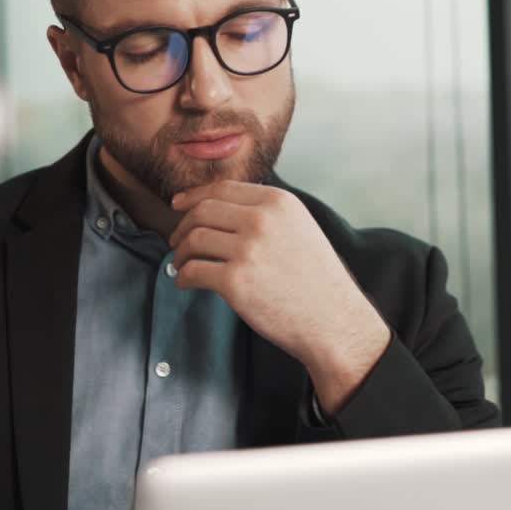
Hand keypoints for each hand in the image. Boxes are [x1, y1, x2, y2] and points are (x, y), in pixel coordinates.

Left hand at [169, 181, 389, 414]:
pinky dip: (182, 276)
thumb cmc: (318, 280)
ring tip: (182, 264)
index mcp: (278, 202)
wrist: (334, 321)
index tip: (179, 204)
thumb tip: (220, 211)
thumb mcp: (300, 228)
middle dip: (183, 226)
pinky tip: (185, 282)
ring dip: (181, 253)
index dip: (194, 195)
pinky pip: (193, 271)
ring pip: (194, 239)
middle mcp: (261, 220)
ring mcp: (247, 250)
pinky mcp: (235, 282)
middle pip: (203, 211)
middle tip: (177, 241)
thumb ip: (266, 214)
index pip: (222, 189)